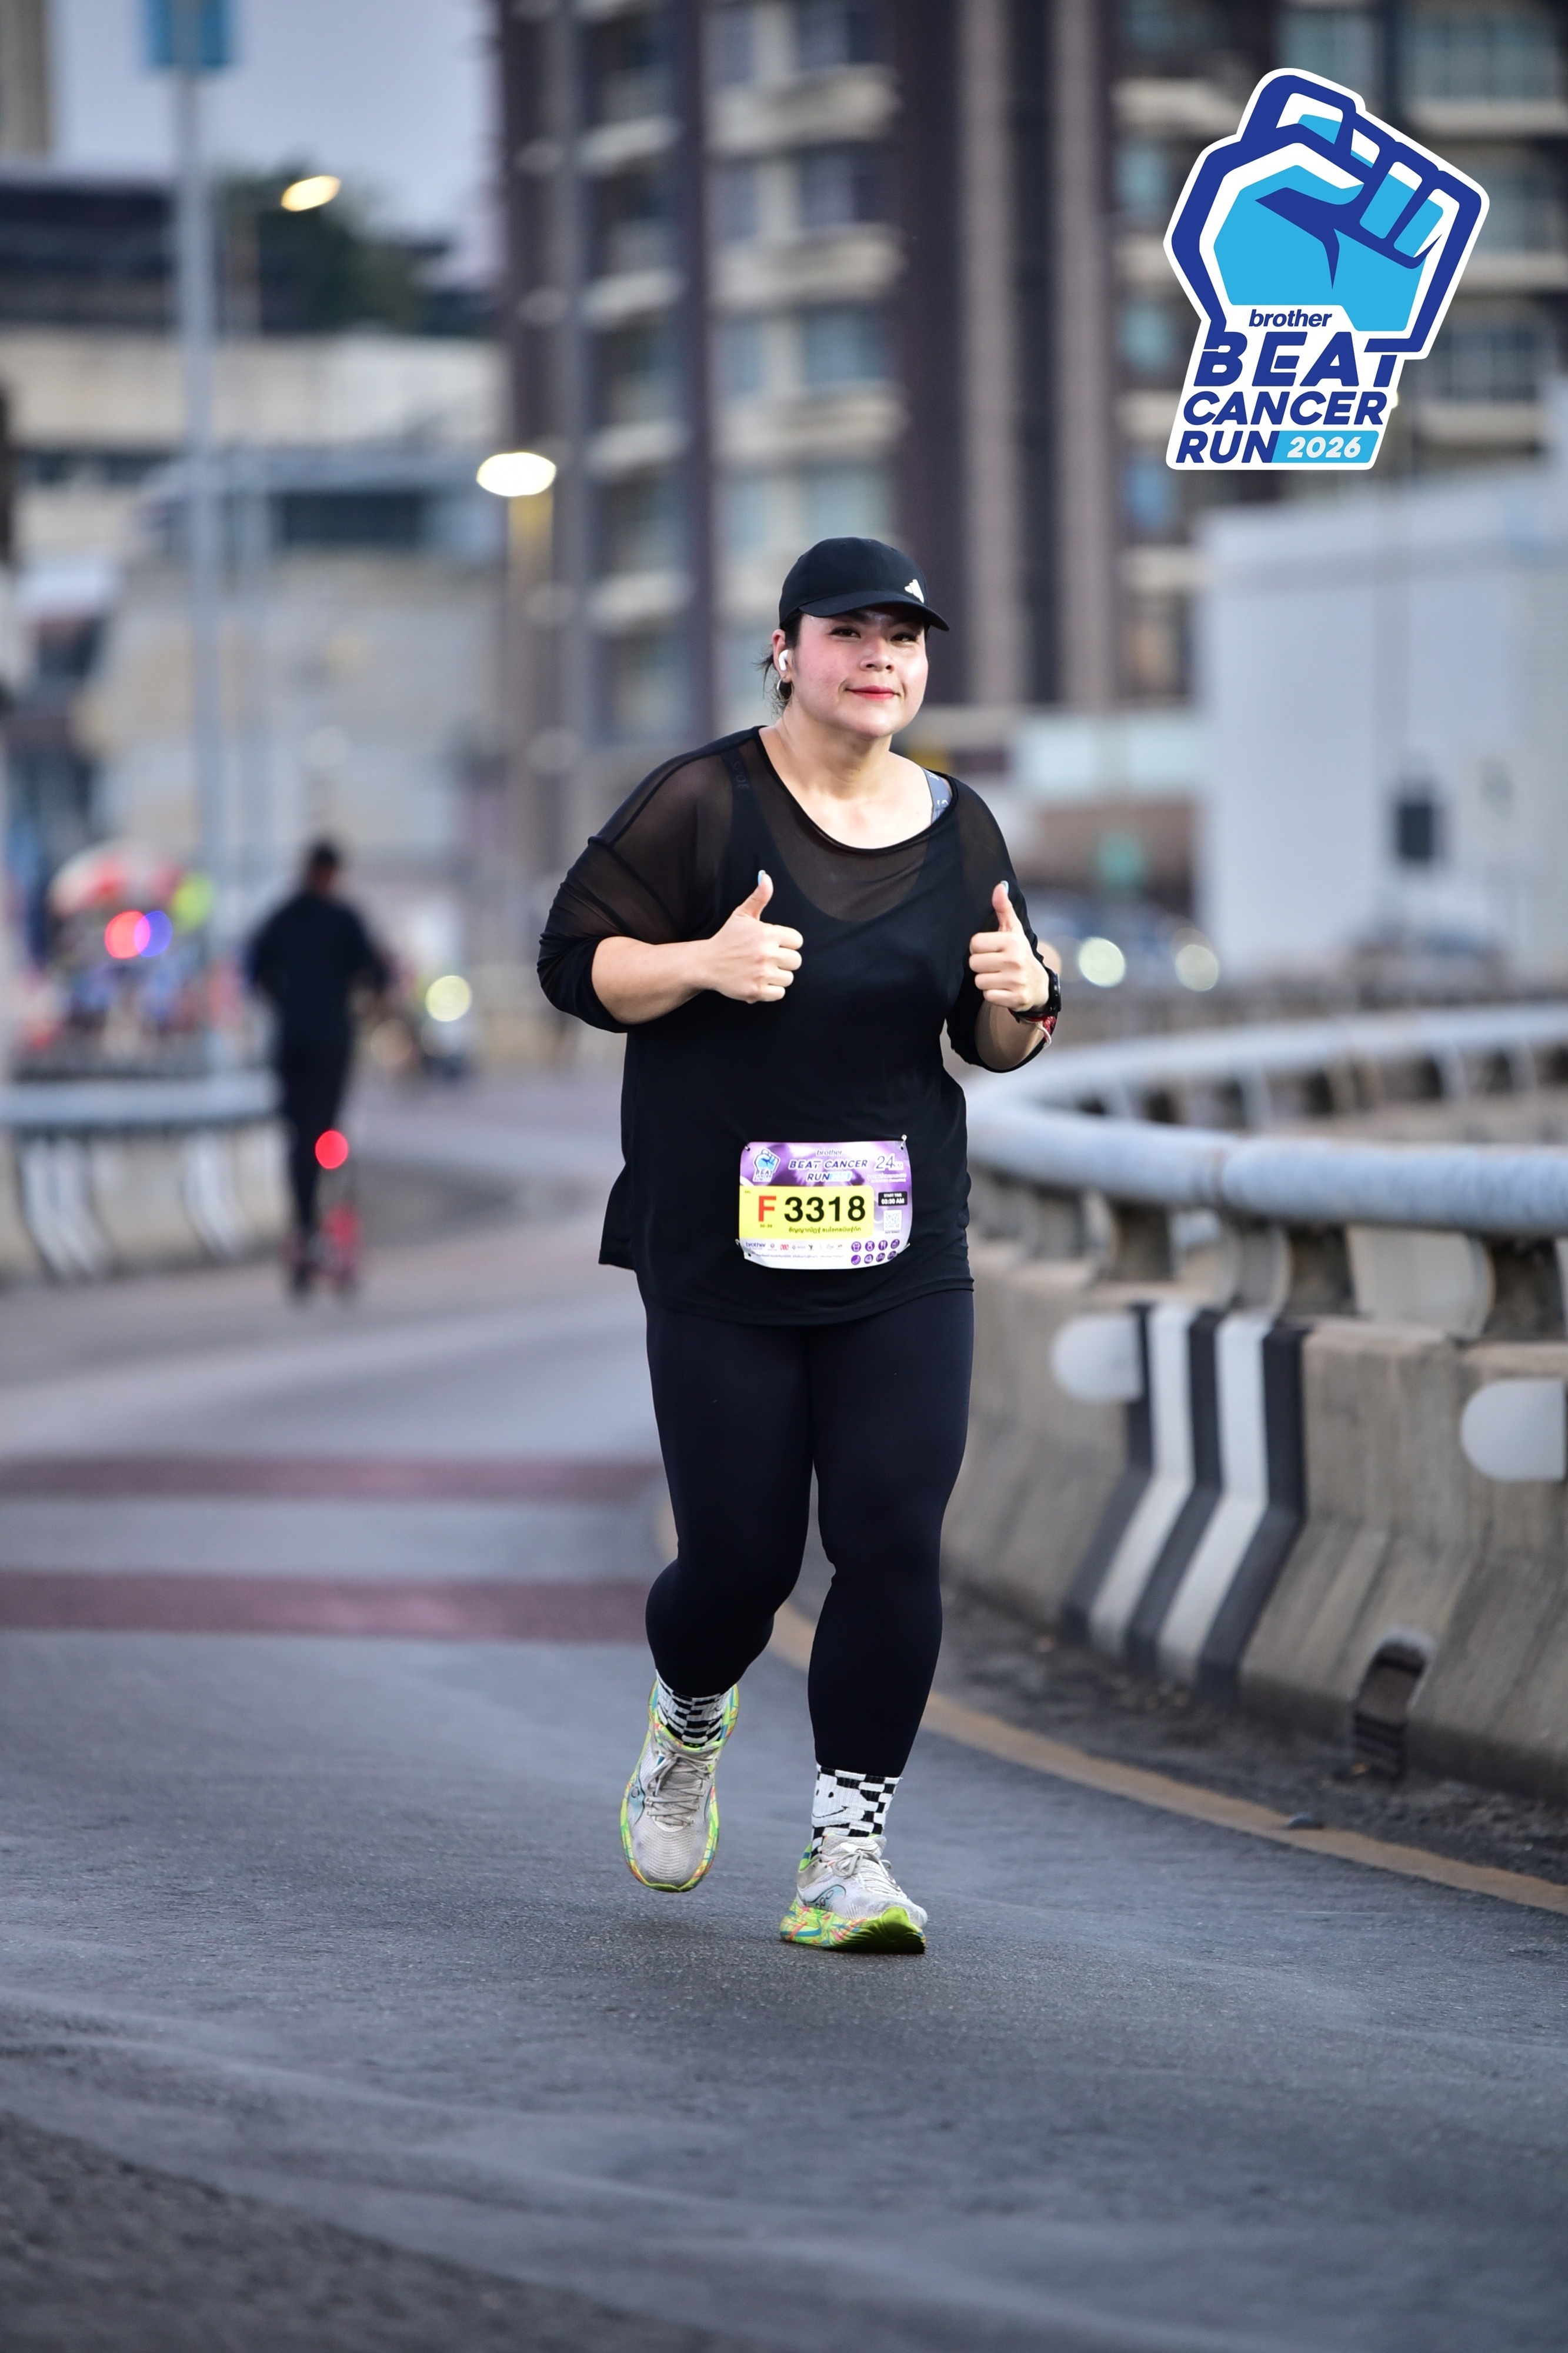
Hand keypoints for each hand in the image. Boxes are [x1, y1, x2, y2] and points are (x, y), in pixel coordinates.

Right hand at [699, 871, 803, 1004]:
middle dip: (784, 961)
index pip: (797, 941)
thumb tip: (766, 877)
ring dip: (777, 976)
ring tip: (762, 971)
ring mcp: (761, 973)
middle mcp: (766, 953)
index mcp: (767, 933)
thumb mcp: (742, 915)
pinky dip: (771, 991)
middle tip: (767, 959)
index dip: (787, 943)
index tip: (774, 945)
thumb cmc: (727, 939)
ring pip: (788, 978)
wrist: (706, 963)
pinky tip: (759, 982)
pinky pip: (779, 993)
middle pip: (796, 961)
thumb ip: (759, 897)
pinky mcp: (756, 991)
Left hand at [969, 881, 1052, 1013]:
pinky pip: (988, 996)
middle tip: (994, 964)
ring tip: (998, 976)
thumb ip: (1003, 908)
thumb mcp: (1013, 930)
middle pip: (974, 963)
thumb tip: (999, 886)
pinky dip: (992, 994)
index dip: (979, 948)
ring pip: (979, 981)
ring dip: (986, 980)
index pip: (975, 943)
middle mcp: (1015, 960)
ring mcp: (1016, 980)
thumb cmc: (1020, 954)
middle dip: (981, 965)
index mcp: (1012, 941)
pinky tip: (1002, 988)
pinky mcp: (1015, 998)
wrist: (1038, 984)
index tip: (990, 949)